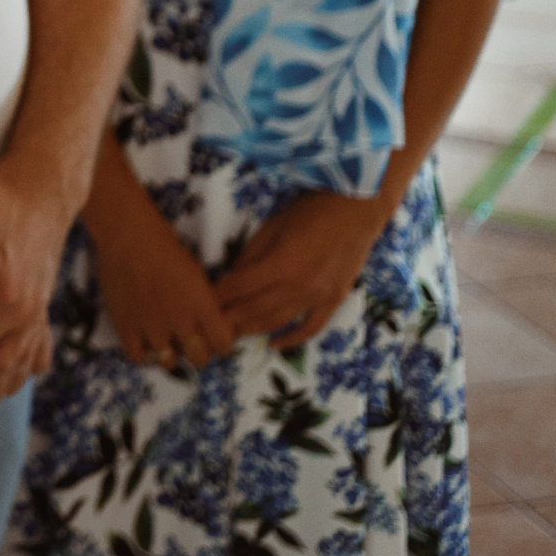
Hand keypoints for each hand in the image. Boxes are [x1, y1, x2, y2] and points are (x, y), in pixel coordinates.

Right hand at [89, 204, 236, 370]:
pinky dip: (143, 355)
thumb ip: (204, 302)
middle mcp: (180, 321)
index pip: (223, 344)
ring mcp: (151, 326)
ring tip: (165, 343)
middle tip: (191, 344)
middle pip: (199, 359)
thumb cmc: (165, 247)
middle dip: (198, 354)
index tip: (215, 339)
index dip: (221, 344)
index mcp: (203, 305)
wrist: (128, 236)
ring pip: (168, 361)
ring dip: (170, 355)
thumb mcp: (196, 274)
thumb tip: (207, 323)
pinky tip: (144, 344)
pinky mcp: (125, 326)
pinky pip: (137, 357)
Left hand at [212, 191, 387, 350]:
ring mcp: (319, 297)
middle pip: (254, 310)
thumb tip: (232, 278)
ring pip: (278, 321)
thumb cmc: (310, 211)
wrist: (356, 210)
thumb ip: (251, 255)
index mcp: (280, 265)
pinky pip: (311, 327)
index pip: (238, 289)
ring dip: (251, 330)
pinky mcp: (334, 300)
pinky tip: (273, 345)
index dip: (216, 297)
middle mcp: (299, 287)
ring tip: (230, 336)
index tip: (199, 303)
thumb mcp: (271, 226)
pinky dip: (292, 340)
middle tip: (208, 326)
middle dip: (227, 319)